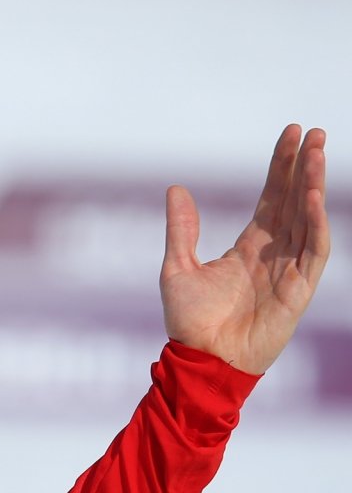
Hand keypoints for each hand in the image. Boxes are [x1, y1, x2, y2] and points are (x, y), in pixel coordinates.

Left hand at [161, 124, 329, 375]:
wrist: (202, 359)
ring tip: (318, 152)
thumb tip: (175, 189)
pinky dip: (316, 223)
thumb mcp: (177, 267)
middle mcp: (274, 252)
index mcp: (250, 245)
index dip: (282, 165)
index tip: (291, 133)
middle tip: (316, 132)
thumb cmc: (190, 321)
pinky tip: (313, 197)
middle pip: (295, 200)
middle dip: (306, 165)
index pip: (272, 196)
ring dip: (314, 185)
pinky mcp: (299, 288)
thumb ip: (182, 228)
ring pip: (309, 218)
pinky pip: (314, 249)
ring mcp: (290, 268)